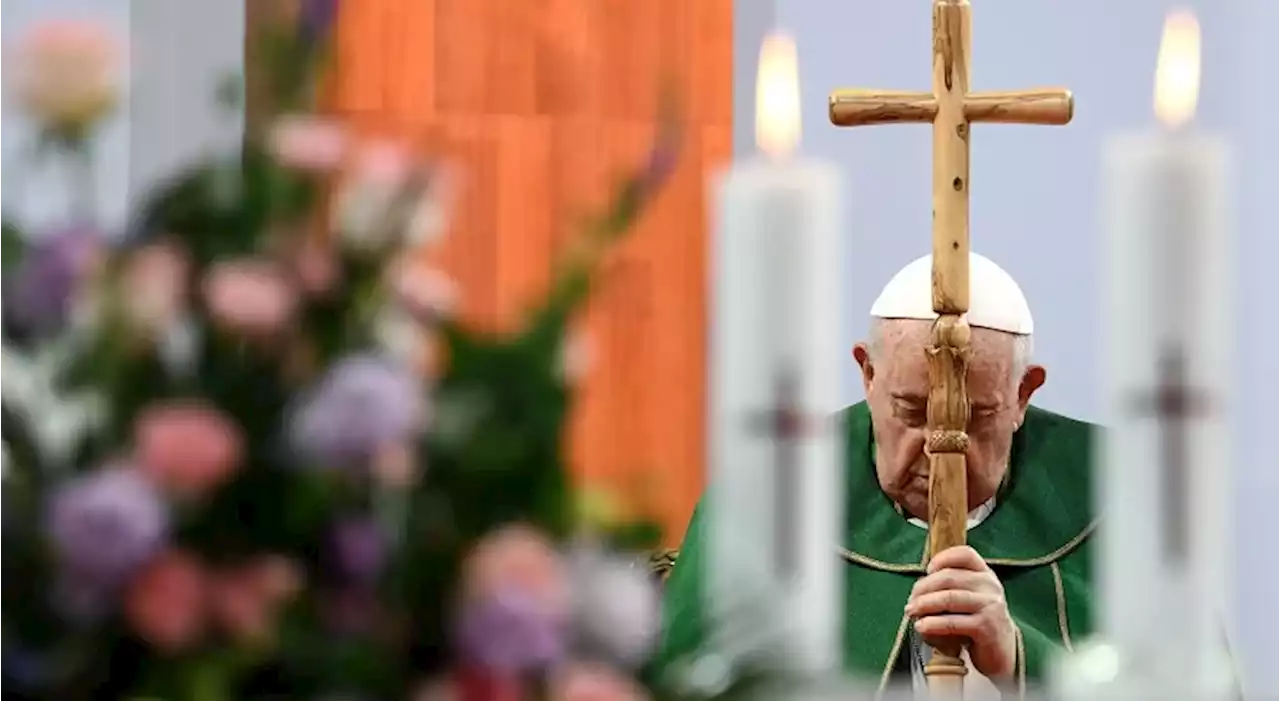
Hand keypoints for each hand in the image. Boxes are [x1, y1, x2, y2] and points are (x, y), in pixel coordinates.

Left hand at [905, 545, 1016, 679]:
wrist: (1001, 652)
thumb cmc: (978, 622)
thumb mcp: (970, 598)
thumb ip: (952, 586)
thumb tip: (919, 585)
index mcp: (986, 574)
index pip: (965, 554)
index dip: (942, 559)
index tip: (927, 571)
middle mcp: (990, 586)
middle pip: (949, 577)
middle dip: (923, 588)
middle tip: (910, 600)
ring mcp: (990, 605)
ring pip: (948, 598)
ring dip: (924, 605)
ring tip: (911, 611)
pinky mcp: (986, 627)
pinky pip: (952, 622)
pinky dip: (932, 624)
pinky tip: (921, 627)